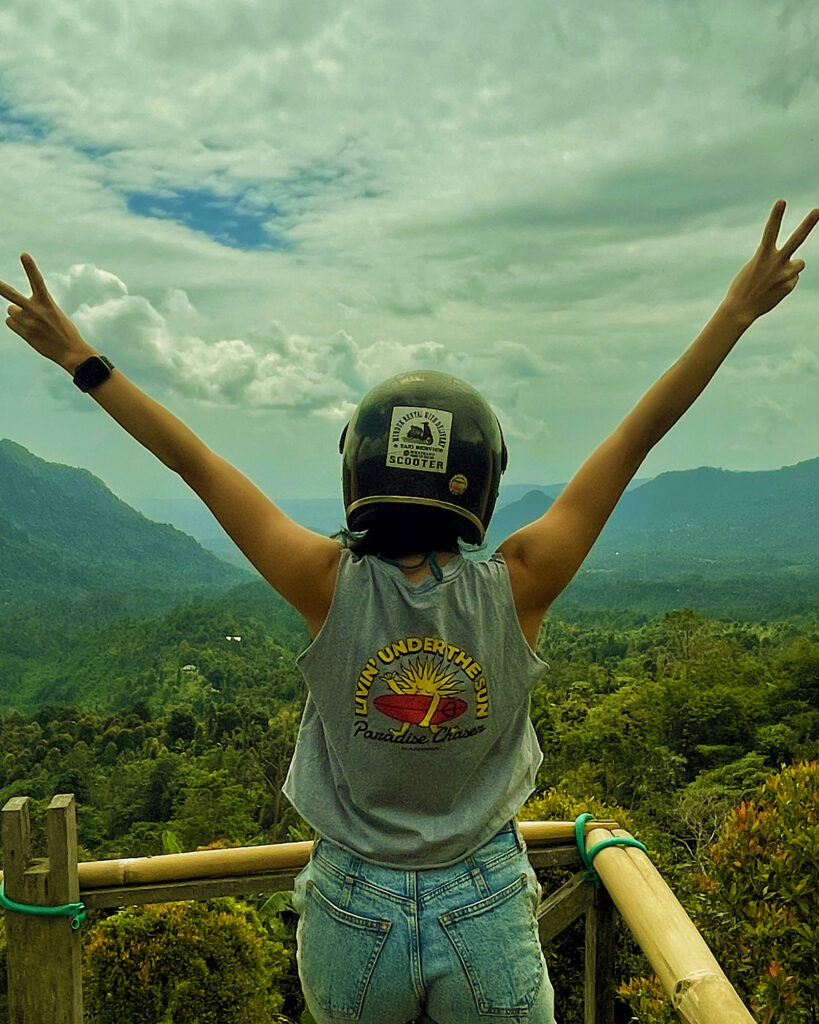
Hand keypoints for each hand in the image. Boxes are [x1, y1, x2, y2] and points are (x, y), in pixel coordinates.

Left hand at [1, 253, 94, 371]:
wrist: (71, 351)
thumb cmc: (64, 331)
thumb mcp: (54, 313)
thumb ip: (36, 307)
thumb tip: (13, 310)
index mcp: (47, 302)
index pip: (37, 281)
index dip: (30, 267)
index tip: (24, 254)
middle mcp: (36, 309)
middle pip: (11, 295)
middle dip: (0, 287)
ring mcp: (29, 321)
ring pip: (11, 311)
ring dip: (18, 315)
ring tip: (33, 323)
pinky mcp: (24, 332)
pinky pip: (10, 322)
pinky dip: (16, 325)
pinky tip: (29, 331)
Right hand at [723, 200, 818, 325]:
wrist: (741, 309)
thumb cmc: (744, 286)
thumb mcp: (755, 267)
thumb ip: (775, 261)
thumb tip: (797, 266)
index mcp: (762, 255)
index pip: (770, 231)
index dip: (776, 216)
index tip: (782, 201)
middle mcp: (776, 262)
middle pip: (795, 240)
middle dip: (807, 225)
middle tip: (817, 211)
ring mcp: (784, 275)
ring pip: (799, 264)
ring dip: (792, 268)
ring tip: (776, 277)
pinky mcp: (789, 286)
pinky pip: (793, 279)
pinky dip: (785, 283)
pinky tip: (774, 289)